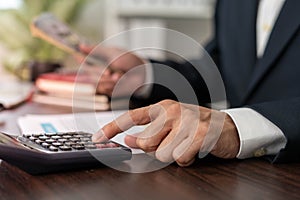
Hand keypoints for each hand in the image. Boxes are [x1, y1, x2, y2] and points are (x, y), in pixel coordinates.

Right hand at [79, 45, 146, 96]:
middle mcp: (101, 73)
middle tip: (109, 72)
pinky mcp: (110, 91)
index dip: (80, 60)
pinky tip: (120, 82)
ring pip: (97, 83)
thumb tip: (81, 45)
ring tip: (119, 76)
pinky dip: (113, 85)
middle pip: (89, 74)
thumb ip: (96, 50)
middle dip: (100, 73)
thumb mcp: (112, 53)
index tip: (76, 55)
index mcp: (100, 62)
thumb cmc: (129, 61)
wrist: (143, 73)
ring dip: (108, 80)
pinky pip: (105, 89)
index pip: (84, 61)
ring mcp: (105, 82)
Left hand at [93, 100, 239, 166]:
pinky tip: (195, 151)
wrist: (229, 127)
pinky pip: (181, 158)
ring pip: (162, 153)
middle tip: (173, 143)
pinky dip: (187, 160)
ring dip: (173, 156)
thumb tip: (129, 140)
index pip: (132, 117)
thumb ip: (149, 133)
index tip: (97, 138)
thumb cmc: (195, 127)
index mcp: (162, 107)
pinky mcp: (201, 133)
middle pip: (146, 141)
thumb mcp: (171, 127)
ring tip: (185, 146)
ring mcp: (187, 121)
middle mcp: (173, 111)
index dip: (112, 127)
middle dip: (156, 149)